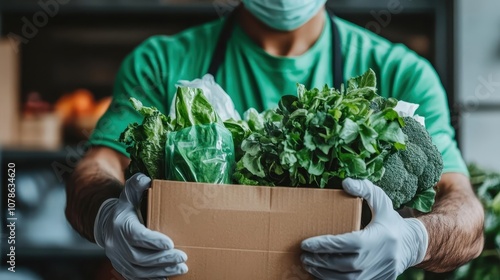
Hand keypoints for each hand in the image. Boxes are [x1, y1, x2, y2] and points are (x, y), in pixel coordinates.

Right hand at [94, 173, 187, 279]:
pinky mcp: (123, 269)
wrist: (106, 225)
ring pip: (140, 271)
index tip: (171, 243)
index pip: (136, 236)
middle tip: (183, 257)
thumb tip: (146, 179)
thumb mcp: (129, 195)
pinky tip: (169, 276)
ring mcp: (118, 260)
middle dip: (163, 259)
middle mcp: (116, 245)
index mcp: (120, 226)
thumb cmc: (124, 209)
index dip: (153, 241)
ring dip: (162, 271)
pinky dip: (153, 278)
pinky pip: (137, 278)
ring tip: (181, 268)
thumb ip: (136, 186)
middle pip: (140, 258)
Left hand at [301, 178, 427, 279]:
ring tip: (308, 264)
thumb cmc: (391, 222)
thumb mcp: (382, 201)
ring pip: (346, 279)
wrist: (411, 246)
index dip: (325, 245)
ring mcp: (378, 273)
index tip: (306, 243)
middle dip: (320, 260)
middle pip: (344, 264)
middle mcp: (379, 258)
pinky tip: (321, 273)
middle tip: (303, 254)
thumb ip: (364, 189)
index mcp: (379, 238)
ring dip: (323, 273)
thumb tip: (345, 182)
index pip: (348, 243)